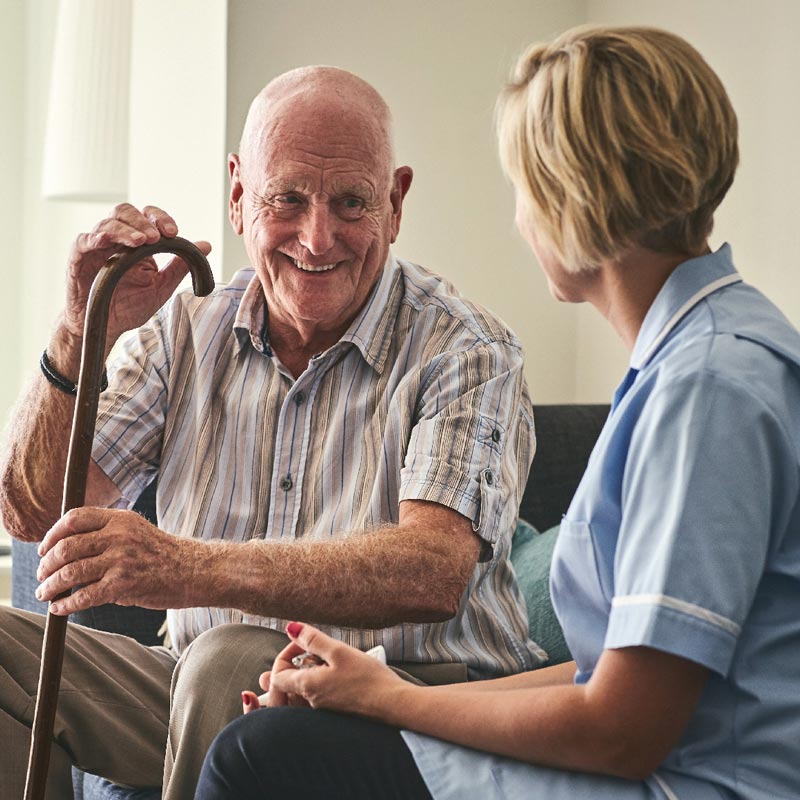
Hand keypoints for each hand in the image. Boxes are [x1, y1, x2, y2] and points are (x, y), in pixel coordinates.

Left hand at [35, 507, 197, 613]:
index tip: (44, 549)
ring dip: (50, 585)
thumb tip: (69, 549)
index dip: (52, 534)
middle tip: (42, 575)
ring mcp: (121, 559)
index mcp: (120, 518)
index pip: (74, 518)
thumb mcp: (136, 530)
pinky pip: (84, 596)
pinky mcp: (124, 584)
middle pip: (67, 546)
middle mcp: (119, 535)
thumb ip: (107, 533)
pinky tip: (59, 608)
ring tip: (45, 593)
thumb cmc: (163, 554)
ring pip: (71, 572)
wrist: (194, 570)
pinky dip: (66, 604)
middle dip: (47, 564)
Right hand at [63, 203, 211, 348]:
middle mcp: (116, 239)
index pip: (148, 217)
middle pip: (125, 212)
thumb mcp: (161, 286)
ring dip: (126, 230)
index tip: (174, 232)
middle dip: (143, 221)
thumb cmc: (129, 305)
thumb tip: (206, 245)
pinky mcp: (79, 258)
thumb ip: (180, 266)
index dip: (160, 218)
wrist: (106, 326)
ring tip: (141, 241)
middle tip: (157, 236)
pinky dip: (95, 238)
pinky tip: (106, 242)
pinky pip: (83, 241)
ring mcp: (96, 246)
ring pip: (108, 223)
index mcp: (136, 242)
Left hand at [265, 623, 406, 719]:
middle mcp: (311, 702)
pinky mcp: (336, 711)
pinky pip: (318, 695)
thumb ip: (313, 640)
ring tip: (330, 658)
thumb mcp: (340, 651)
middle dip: (297, 661)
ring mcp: (324, 709)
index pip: (277, 675)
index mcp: (308, 686)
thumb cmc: (369, 680)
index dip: (286, 654)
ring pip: (305, 688)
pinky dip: (322, 680)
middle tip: (314, 648)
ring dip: (311, 670)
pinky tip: (340, 671)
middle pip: (289, 682)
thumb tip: (291, 628)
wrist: (394, 706)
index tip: (303, 642)